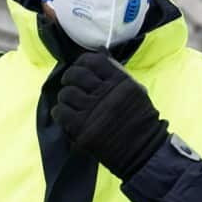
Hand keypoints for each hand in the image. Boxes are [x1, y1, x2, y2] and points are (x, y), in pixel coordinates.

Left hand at [52, 52, 169, 178]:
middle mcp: (106, 93)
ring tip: (69, 102)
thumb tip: (100, 50)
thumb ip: (116, 71)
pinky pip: (61, 112)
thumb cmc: (139, 120)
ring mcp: (93, 110)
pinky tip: (63, 115)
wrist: (143, 151)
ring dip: (64, 97)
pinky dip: (59, 112)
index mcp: (120, 82)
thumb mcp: (134, 90)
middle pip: (76, 75)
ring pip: (66, 93)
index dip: (82, 61)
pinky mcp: (83, 128)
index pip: (94, 61)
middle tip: (69, 84)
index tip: (80, 67)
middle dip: (69, 77)